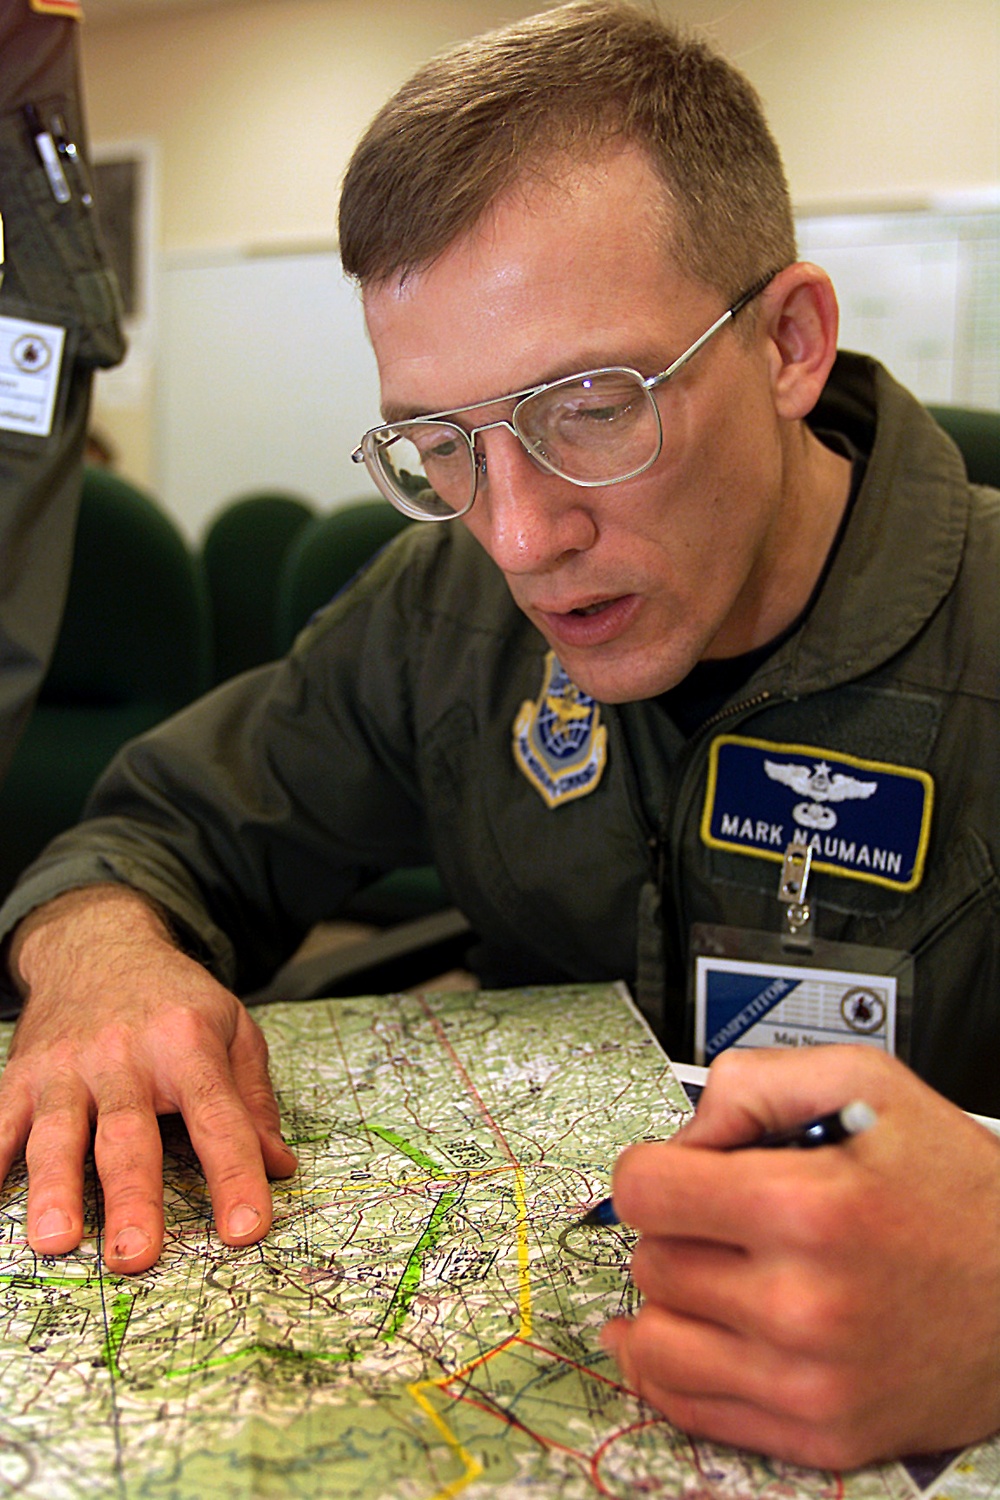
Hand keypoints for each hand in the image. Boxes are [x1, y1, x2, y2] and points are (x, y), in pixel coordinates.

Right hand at [0, 887, 296, 1273]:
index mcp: (186, 1043)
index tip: (246, 1229)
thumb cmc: (174, 999)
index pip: (218, 1115)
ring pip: (59, 1132)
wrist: (99, 943)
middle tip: (135, 1256)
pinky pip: (1, 1124)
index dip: (234, 1173)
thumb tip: (279, 1167)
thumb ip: (254, 1100)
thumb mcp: (233, 1028)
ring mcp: (66, 1066)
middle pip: (129, 1132)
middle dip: (132, 1196)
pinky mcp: (20, 1076)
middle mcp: (123, 1054)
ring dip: (55, 1188)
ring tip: (56, 1241)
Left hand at [601, 1045, 999, 1468]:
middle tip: (725, 1221)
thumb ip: (754, 1082)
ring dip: (672, 1301)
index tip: (677, 1172)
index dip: (655, 1168)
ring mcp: (810, 1381)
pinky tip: (695, 1333)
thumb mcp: (866, 1084)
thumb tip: (683, 1136)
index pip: (644, 1191)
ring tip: (715, 1275)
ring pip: (654, 1340)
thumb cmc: (956, 1187)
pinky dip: (675, 1368)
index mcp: (809, 1208)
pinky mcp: (820, 1433)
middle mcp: (804, 1304)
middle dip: (675, 1230)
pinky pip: (690, 1409)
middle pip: (651, 1261)